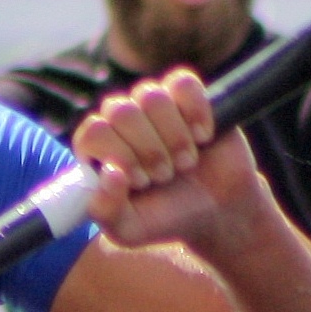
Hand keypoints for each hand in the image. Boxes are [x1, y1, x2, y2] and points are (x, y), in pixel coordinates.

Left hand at [71, 68, 263, 253]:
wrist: (217, 213)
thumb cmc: (166, 218)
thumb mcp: (128, 229)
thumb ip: (105, 210)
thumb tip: (110, 171)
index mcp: (98, 148)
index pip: (93, 132)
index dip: (119, 155)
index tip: (140, 181)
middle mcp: (121, 121)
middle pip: (121, 111)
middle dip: (149, 150)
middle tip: (165, 176)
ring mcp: (154, 105)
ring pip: (151, 96)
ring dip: (174, 136)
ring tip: (185, 163)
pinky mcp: (188, 96)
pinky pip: (183, 82)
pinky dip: (196, 111)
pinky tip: (203, 137)